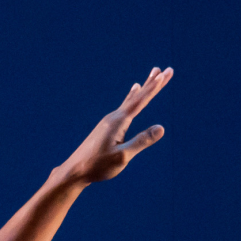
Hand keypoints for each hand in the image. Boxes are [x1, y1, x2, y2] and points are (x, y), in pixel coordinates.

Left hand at [62, 67, 171, 186]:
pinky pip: (124, 107)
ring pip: (130, 101)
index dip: (154, 88)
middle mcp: (114, 117)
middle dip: (152, 83)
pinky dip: (131, 97)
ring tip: (150, 77)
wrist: (74, 171)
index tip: (165, 73)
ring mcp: (109, 121)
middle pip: (137, 97)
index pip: (140, 101)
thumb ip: (141, 141)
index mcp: (118, 122)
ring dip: (143, 89)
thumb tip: (161, 128)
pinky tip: (133, 93)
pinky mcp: (106, 127)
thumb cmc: (97, 166)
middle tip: (165, 69)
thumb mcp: (122, 156)